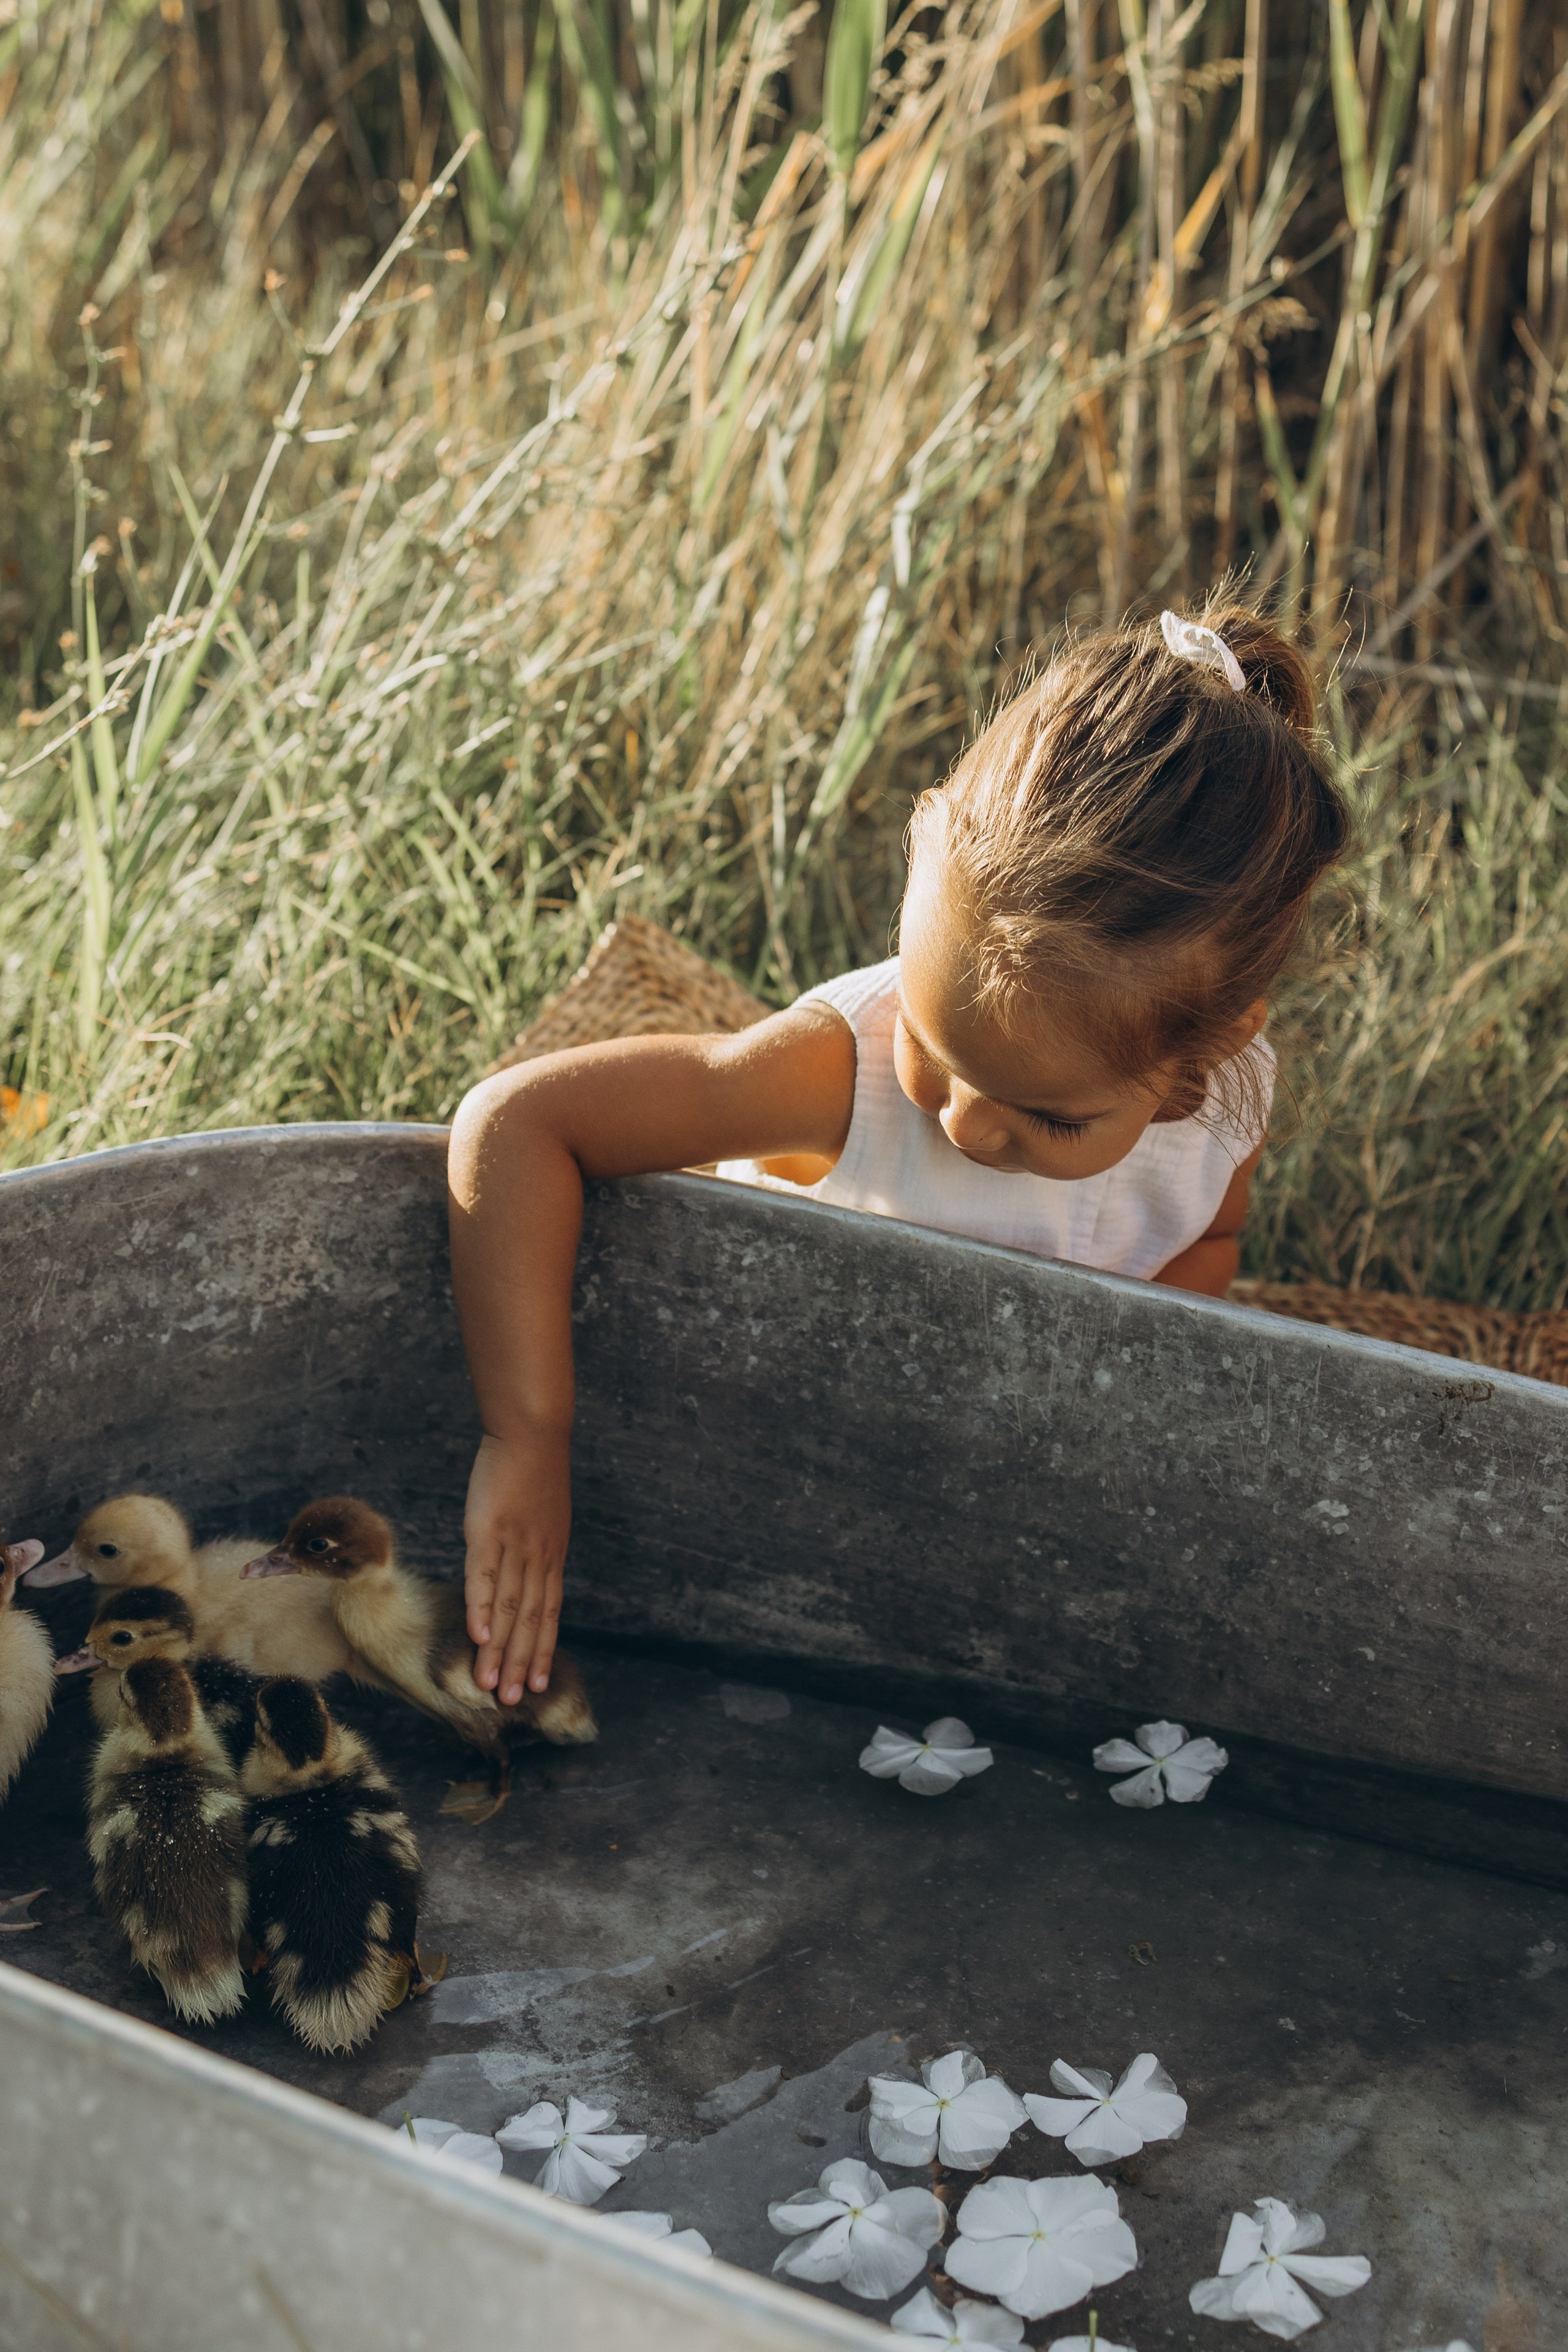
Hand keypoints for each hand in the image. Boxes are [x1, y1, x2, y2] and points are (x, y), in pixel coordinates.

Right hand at [462, 1427, 570, 1704]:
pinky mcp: (488, 1531)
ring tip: (491, 1685)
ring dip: (500, 1648)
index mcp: (551, 1556)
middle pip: (530, 1620)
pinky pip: (485, 1576)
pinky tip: (477, 1637)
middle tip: (513, 1701)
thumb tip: (528, 1572)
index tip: (539, 1683)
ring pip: (507, 1607)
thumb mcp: (542, 1516)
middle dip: (522, 1662)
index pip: (549, 1613)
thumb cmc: (533, 1470)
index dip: (544, 1649)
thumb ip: (535, 1548)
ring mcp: (514, 1546)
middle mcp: (537, 1558)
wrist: (532, 1432)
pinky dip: (482, 1608)